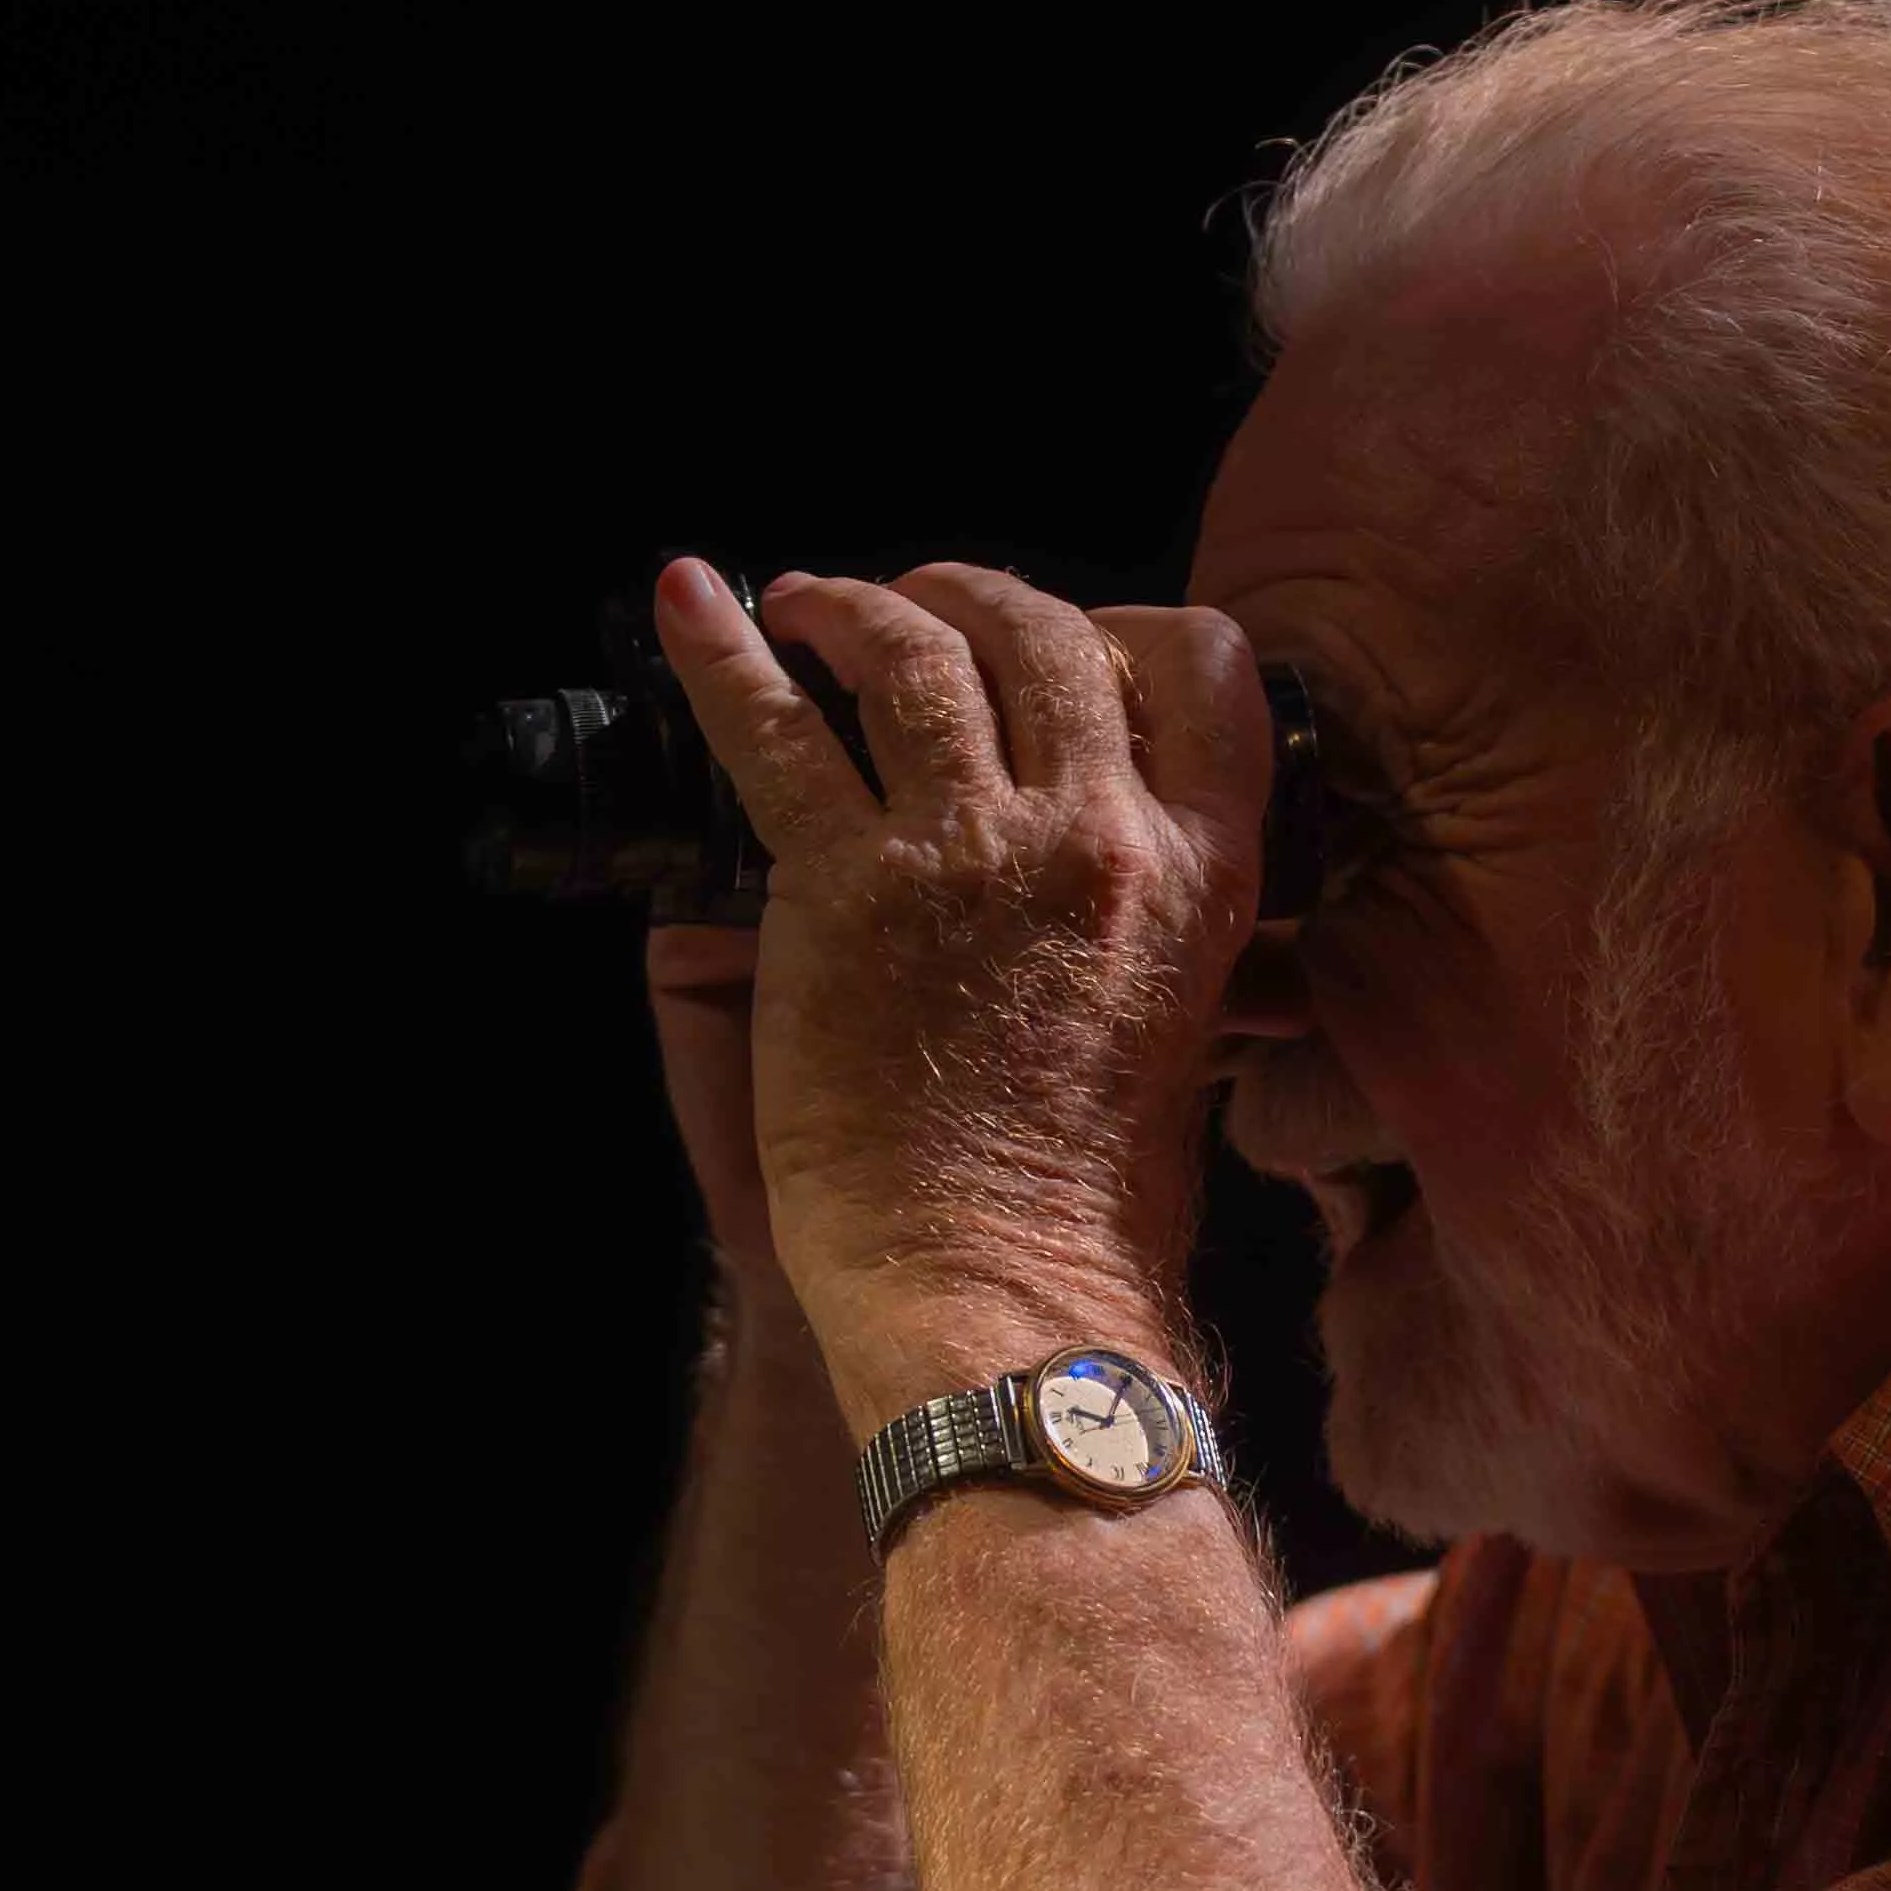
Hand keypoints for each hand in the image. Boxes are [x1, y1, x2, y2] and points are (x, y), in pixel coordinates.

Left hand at [641, 554, 1270, 1412]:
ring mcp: (968, 855)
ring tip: (809, 605)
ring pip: (914, 654)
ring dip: (853, 606)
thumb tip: (1132, 865)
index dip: (1119, 625)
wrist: (996, 1293)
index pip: (1197, 664)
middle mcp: (1096, 838)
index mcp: (1202, 872)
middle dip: (970, 596)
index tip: (1060, 637)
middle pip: (1042, 634)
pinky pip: (772, 730)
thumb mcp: (1183, 1031)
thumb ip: (1162, 925)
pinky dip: (720, 651)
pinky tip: (689, 603)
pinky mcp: (843, 890)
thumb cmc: (1084, 1201)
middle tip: (916, 606)